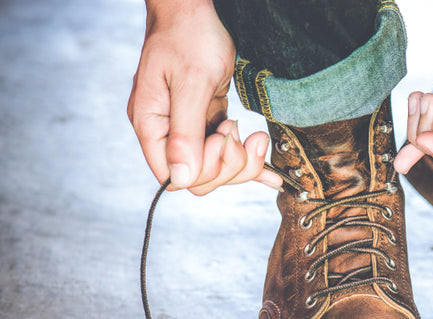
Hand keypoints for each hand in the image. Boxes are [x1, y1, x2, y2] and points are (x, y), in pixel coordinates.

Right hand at [127, 0, 281, 193]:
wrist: (195, 8)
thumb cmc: (189, 35)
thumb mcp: (192, 83)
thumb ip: (186, 133)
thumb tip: (181, 178)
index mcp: (152, 125)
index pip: (174, 176)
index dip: (204, 168)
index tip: (223, 135)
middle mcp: (166, 132)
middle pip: (198, 177)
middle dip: (228, 164)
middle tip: (242, 132)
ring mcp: (187, 128)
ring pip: (216, 169)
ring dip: (242, 160)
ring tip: (256, 135)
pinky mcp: (206, 122)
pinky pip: (226, 153)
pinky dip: (250, 162)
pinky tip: (270, 173)